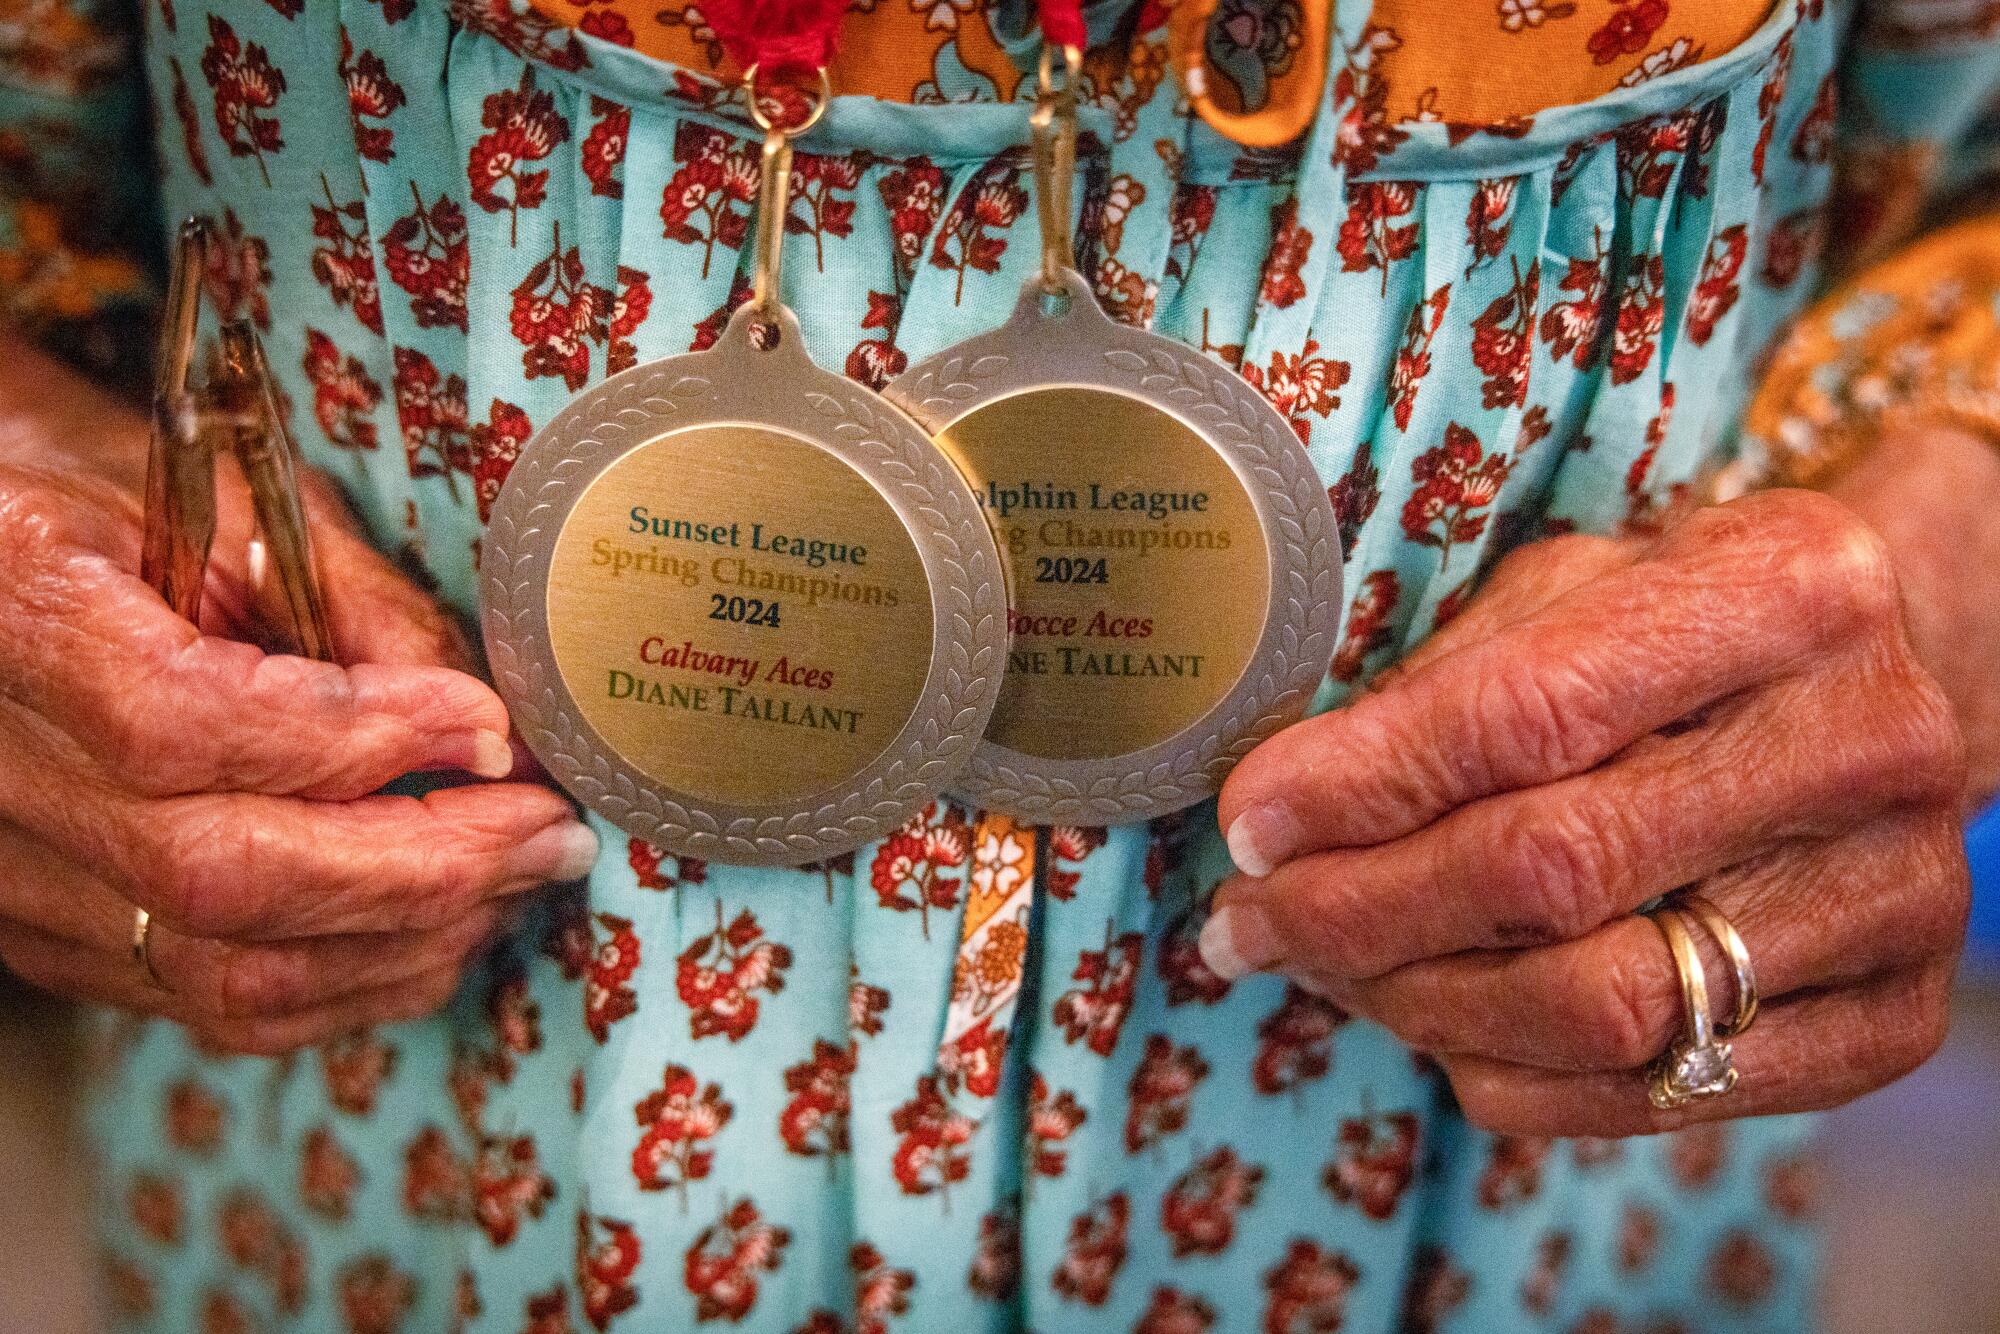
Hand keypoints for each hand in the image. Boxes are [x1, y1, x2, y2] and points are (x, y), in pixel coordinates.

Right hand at [0, 374, 595, 1054]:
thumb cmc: (111, 494)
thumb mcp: (230, 501)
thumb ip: (355, 607)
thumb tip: (489, 724)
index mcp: (18, 615)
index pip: (189, 725)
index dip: (363, 743)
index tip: (492, 732)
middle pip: (223, 878)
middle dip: (426, 866)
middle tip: (552, 833)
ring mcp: (10, 873)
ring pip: (220, 970)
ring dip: (404, 941)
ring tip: (518, 879)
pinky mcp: (47, 935)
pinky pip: (205, 1003)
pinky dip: (345, 984)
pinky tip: (436, 930)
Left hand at [1205, 490, 1969, 1135]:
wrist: (1877, 701)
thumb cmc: (1684, 630)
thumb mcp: (1576, 589)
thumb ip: (1444, 683)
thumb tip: (1281, 814)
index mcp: (1787, 589)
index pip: (1527, 714)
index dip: (1361, 786)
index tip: (1248, 825)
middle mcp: (1866, 742)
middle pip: (1552, 872)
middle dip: (1355, 909)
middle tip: (1246, 921)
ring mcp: (1897, 895)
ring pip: (1597, 1004)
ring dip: (1412, 1002)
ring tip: (1320, 969)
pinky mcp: (1893, 1021)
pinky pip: (1650, 1093)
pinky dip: (1506, 1074)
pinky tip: (1430, 1024)